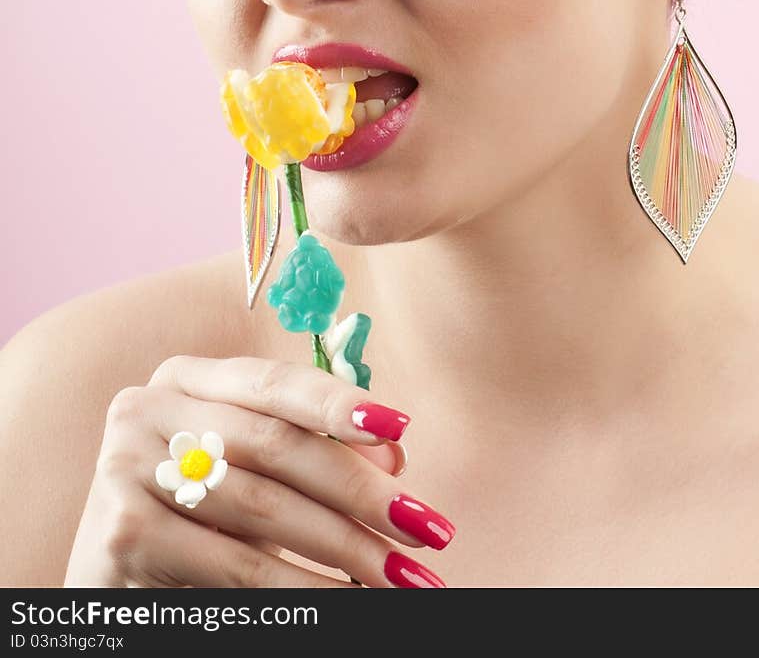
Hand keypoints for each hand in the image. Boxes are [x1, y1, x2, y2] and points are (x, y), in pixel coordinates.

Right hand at [63, 355, 453, 587]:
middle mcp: (148, 411)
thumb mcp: (243, 474)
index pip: (273, 382)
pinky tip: (347, 602)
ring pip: (265, 510)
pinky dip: (302, 590)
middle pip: (277, 445)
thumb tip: (395, 456)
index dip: (339, 403)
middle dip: (361, 490)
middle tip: (424, 527)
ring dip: (347, 549)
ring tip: (402, 578)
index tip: (401, 428)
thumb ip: (309, 451)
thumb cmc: (193, 523)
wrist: (109, 591)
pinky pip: (236, 566)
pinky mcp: (123, 533)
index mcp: (185, 379)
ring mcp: (128, 468)